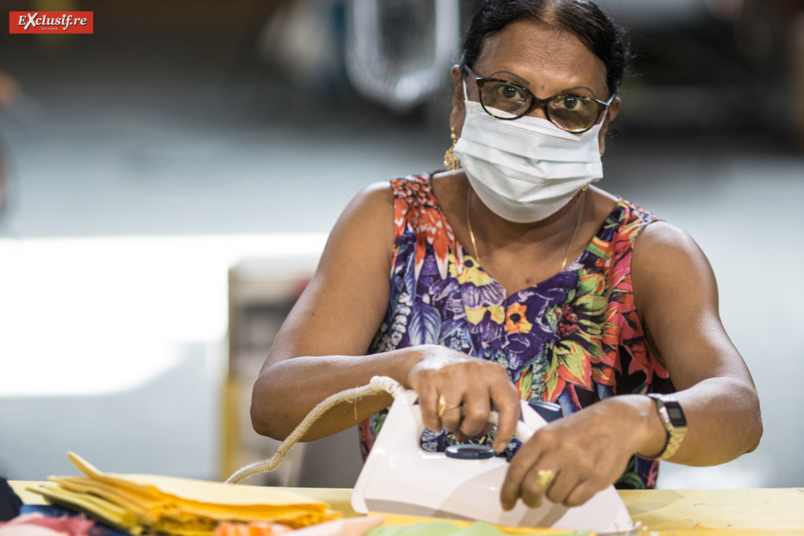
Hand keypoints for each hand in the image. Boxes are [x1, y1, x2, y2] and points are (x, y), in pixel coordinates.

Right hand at [405, 345, 519, 452]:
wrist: (431, 356)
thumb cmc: (461, 378)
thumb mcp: (485, 387)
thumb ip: (494, 409)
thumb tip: (497, 439)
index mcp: (495, 374)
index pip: (509, 404)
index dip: (506, 430)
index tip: (499, 445)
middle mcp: (475, 371)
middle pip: (479, 415)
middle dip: (470, 428)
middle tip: (464, 426)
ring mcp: (452, 374)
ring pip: (452, 419)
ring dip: (449, 426)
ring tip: (448, 416)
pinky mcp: (430, 380)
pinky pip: (432, 417)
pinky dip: (433, 423)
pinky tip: (435, 413)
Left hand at [500, 395, 661, 508]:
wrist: (617, 422)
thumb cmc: (581, 428)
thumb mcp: (551, 431)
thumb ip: (535, 454)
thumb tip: (517, 482)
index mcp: (543, 437)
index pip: (517, 468)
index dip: (508, 490)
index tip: (506, 501)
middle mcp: (559, 450)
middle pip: (532, 487)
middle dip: (529, 499)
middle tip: (531, 501)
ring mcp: (579, 464)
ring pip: (554, 496)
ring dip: (555, 494)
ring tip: (564, 481)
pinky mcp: (597, 478)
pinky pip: (574, 500)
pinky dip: (572, 497)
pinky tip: (577, 484)